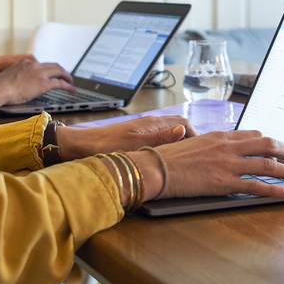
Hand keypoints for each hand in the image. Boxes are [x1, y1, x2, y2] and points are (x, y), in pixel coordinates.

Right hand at [0, 59, 75, 116]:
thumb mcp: (8, 77)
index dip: (49, 69)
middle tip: (66, 77)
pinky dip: (68, 86)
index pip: (42, 64)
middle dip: (62, 71)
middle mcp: (34, 65)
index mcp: (25, 63)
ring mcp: (39, 73)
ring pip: (59, 71)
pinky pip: (60, 83)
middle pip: (54, 65)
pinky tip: (72, 90)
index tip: (52, 73)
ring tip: (71, 83)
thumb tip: (17, 85)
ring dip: (67, 77)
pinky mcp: (43, 83)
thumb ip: (16, 78)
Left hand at [55, 116, 197, 159]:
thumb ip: (162, 138)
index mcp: (154, 123)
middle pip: (179, 127)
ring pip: (169, 133)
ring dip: (179, 144)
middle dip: (190, 140)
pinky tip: (164, 159)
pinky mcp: (136, 137)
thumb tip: (184, 131)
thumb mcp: (137, 145)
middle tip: (196, 157)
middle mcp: (151, 124)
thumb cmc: (107, 146)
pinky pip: (160, 139)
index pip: (185, 124)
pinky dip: (168, 148)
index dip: (196, 136)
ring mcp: (143, 130)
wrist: (82, 147)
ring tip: (184, 160)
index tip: (201, 151)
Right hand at [138, 130, 283, 200]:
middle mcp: (227, 147)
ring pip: (268, 165)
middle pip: (267, 145)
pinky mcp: (224, 183)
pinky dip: (275, 190)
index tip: (282, 148)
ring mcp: (227, 165)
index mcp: (220, 136)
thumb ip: (210, 145)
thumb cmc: (167, 158)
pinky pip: (256, 186)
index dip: (272, 142)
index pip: (254, 135)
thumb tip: (219, 149)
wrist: (153, 168)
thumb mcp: (192, 143)